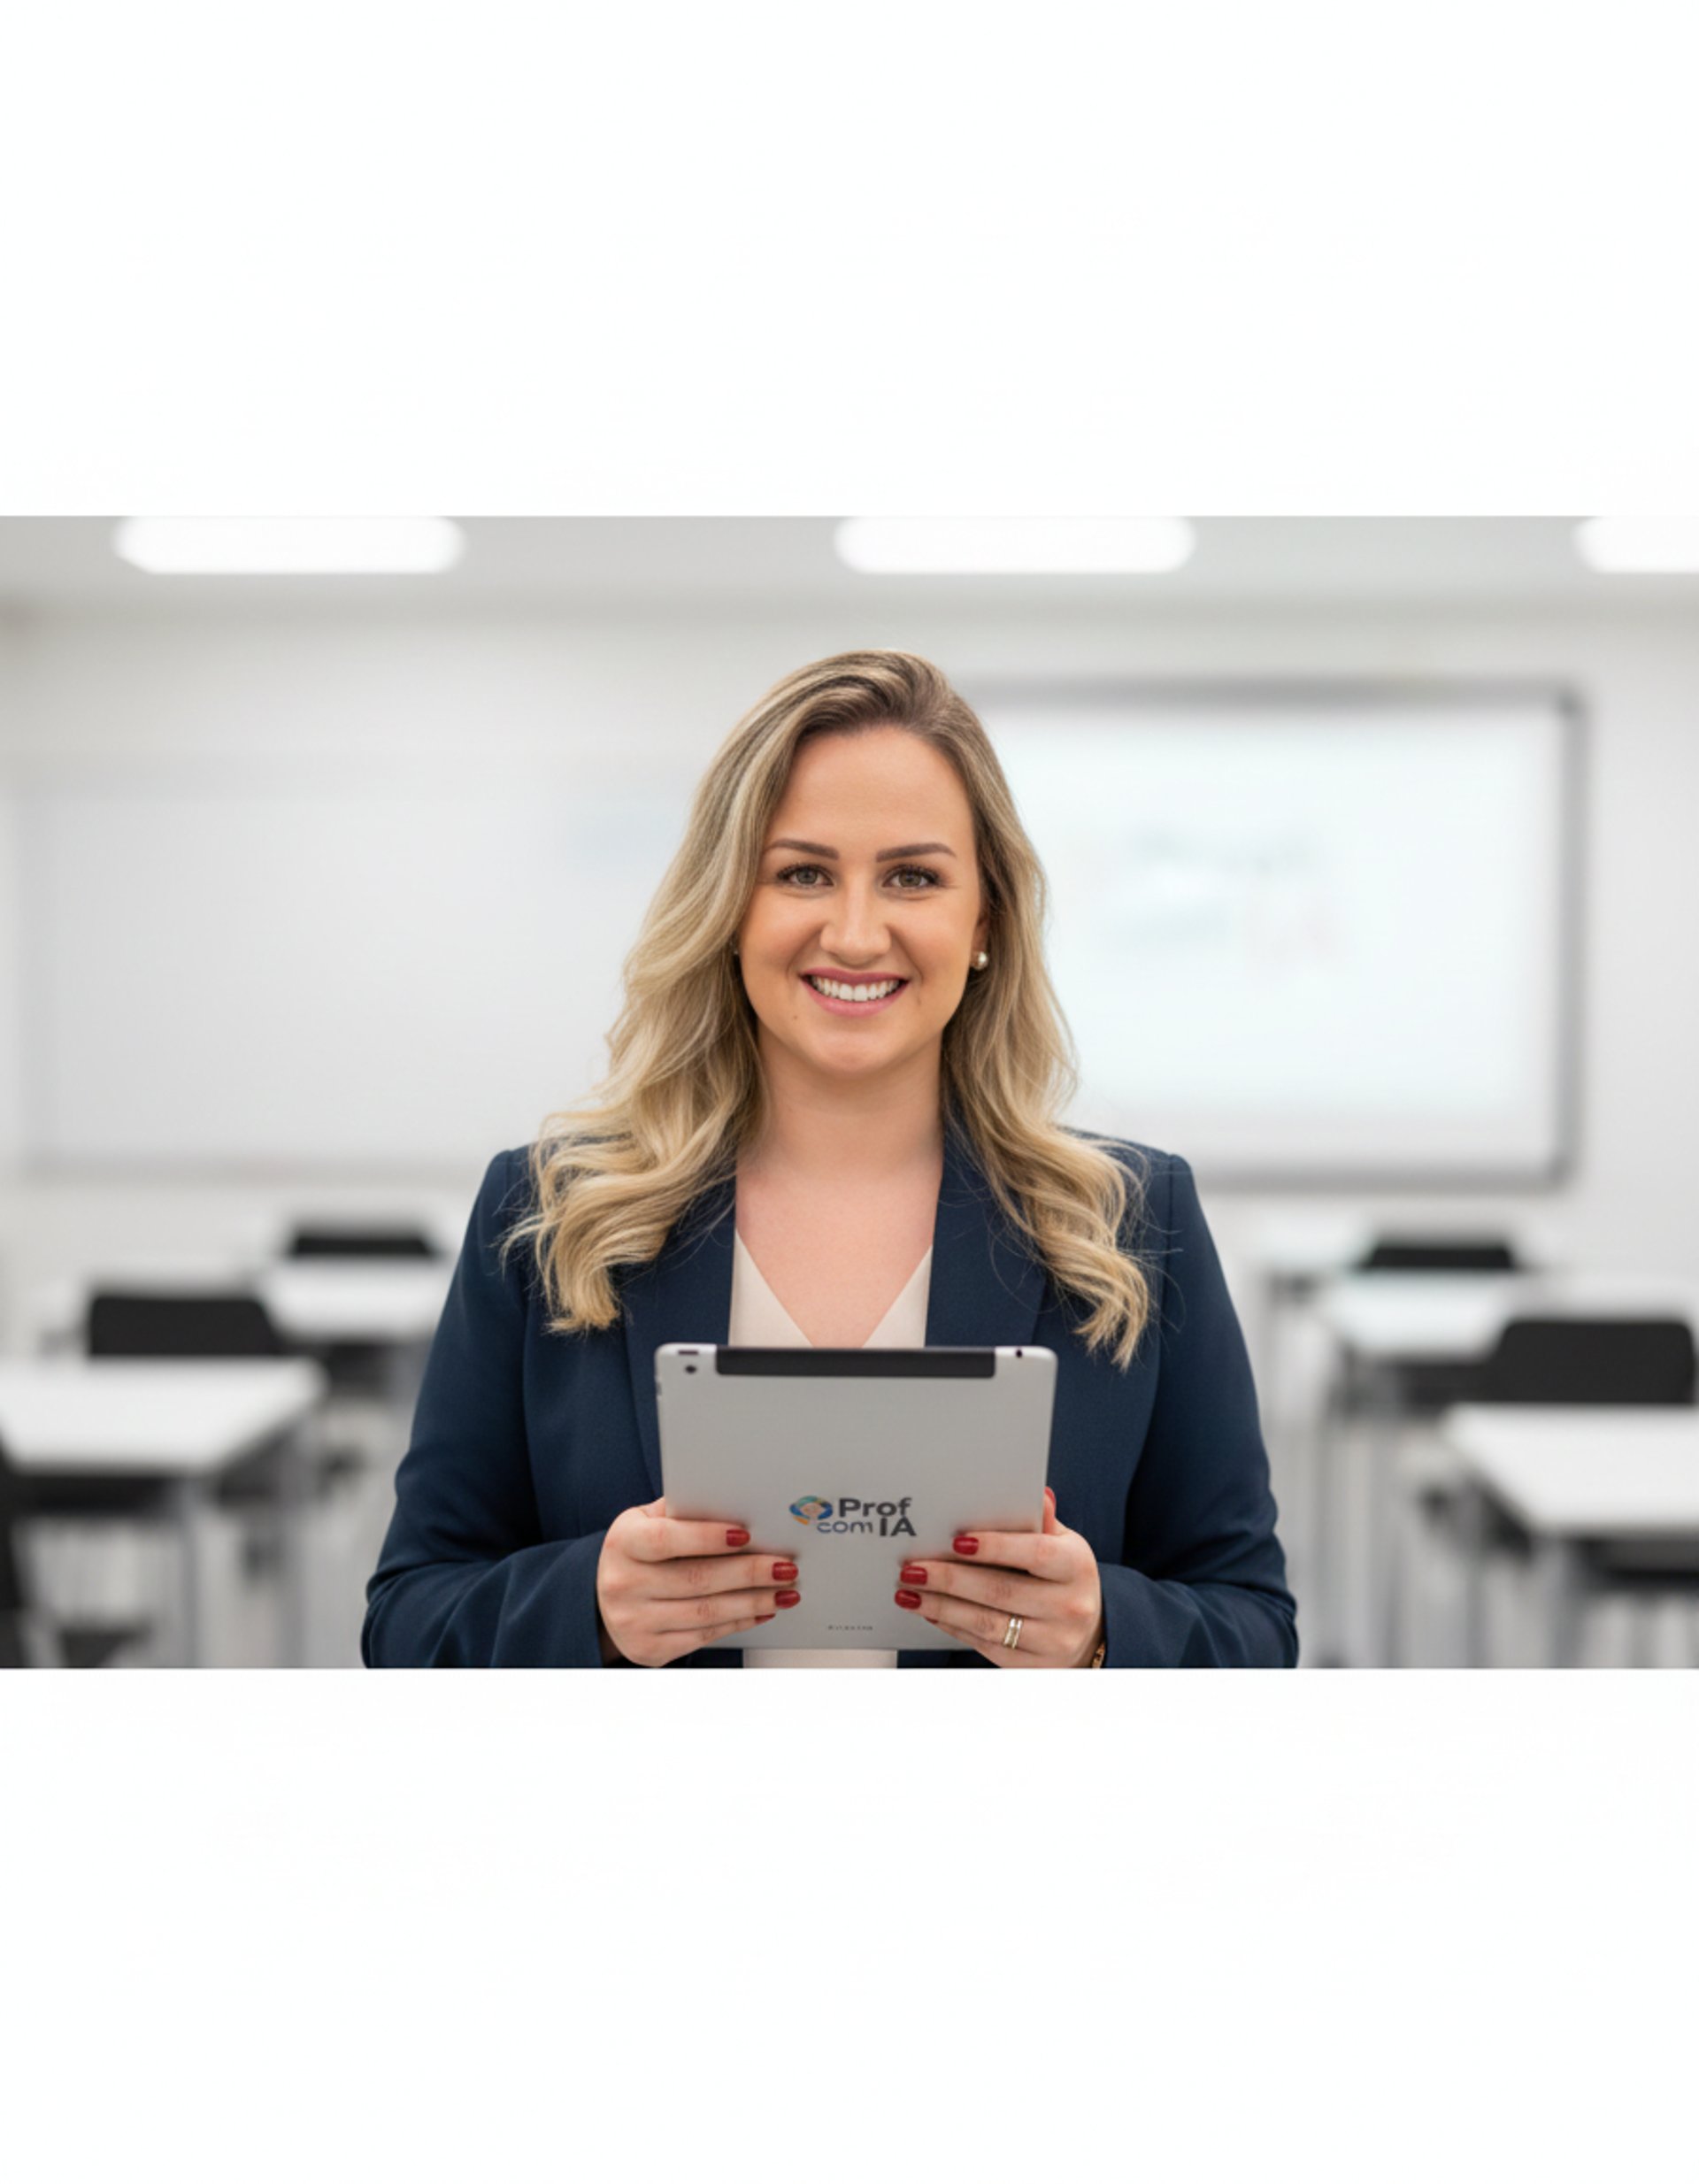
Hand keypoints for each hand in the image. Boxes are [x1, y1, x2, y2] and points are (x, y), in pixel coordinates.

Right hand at [596, 1495, 801, 1666]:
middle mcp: (623, 1584)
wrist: (603, 1600)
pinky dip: (739, 1622)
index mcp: (623, 1543)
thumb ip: (685, 1512)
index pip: (665, 1539)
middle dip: (749, 1572)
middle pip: (696, 1579)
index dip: (707, 1537)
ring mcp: (634, 1621)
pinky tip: (761, 1610)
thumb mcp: (647, 1522)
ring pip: (706, 1612)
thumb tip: (740, 1505)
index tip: (746, 1534)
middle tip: (785, 1565)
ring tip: (785, 1591)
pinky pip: (703, 1635)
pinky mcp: (649, 1648)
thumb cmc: (638, 1552)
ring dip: (753, 1602)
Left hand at [893, 1486, 1104, 1667]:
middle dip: (950, 1579)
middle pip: (1001, 1591)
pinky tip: (930, 1610)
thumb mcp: (1062, 1544)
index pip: (1035, 1553)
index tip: (956, 1541)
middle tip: (914, 1568)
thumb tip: (1038, 1494)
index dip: (995, 1546)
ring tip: (909, 1592)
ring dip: (941, 1606)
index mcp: (1076, 1567)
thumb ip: (1041, 1522)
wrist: (1088, 1632)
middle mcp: (1068, 1606)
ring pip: (987, 1623)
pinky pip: (984, 1644)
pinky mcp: (1031, 1666)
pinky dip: (952, 1625)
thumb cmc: (1064, 1577)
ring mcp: (1051, 1641)